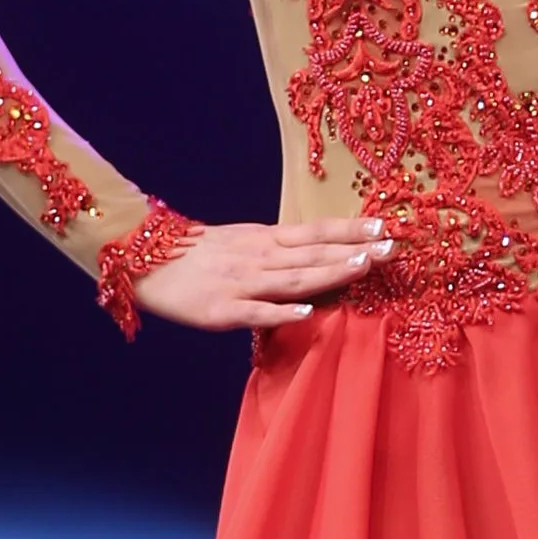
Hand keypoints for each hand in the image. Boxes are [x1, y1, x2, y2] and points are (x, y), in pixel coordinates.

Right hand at [133, 216, 391, 331]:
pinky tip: (307, 310)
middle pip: (313, 254)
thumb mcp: (244, 240)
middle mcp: (259, 257)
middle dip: (355, 251)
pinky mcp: (223, 310)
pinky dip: (282, 310)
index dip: (350, 230)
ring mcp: (242, 283)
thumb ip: (282, 249)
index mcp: (266, 239)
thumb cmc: (200, 254)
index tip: (385, 227)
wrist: (144, 260)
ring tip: (363, 267)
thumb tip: (323, 250)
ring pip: (293, 278)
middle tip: (393, 249)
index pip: (316, 232)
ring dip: (329, 273)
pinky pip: (256, 311)